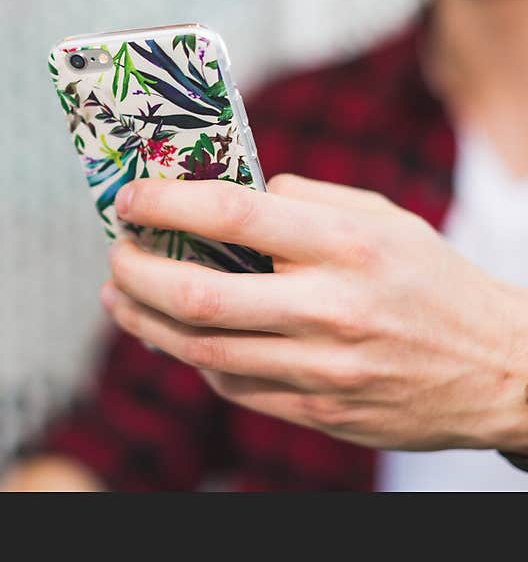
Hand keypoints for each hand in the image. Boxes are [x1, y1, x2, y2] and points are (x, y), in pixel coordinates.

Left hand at [101, 174, 527, 452]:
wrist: (497, 369)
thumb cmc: (431, 281)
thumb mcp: (382, 218)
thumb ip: (305, 199)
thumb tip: (231, 193)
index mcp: (345, 244)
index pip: (233, 213)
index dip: (167, 203)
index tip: (131, 200)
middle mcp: (329, 308)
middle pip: (198, 294)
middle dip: (137, 272)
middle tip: (116, 256)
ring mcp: (322, 369)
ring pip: (202, 350)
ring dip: (146, 323)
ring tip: (119, 299)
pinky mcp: (318, 412)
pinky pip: (232, 386)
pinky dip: (193, 358)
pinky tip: (176, 336)